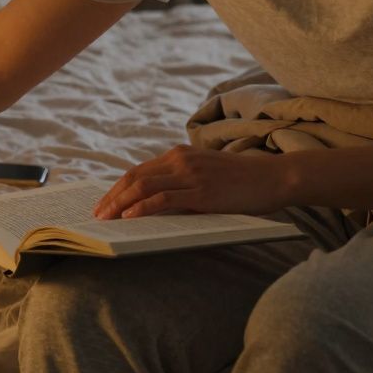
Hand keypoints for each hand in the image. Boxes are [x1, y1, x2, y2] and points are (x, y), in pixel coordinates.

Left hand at [93, 145, 290, 218]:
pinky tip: (130, 217)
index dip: (118, 187)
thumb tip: (154, 204)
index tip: (104, 202)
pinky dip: (142, 207)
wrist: (274, 177)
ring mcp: (190, 175)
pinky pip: (163, 199)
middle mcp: (180, 160)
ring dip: (120, 204)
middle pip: (134, 177)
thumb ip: (182, 181)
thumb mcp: (206, 173)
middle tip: (97, 214)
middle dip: (112, 197)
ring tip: (107, 219)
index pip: (139, 171)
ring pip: (143, 187)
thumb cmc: (242, 181)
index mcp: (179, 154)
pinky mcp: (201, 192)